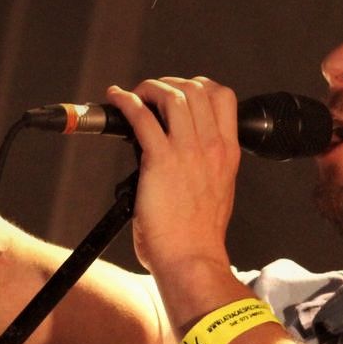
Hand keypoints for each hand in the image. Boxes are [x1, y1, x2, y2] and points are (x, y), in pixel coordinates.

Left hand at [107, 76, 239, 282]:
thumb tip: (179, 157)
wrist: (192, 260)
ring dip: (149, 88)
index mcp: (227, 153)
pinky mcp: (160, 161)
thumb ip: (204, 169)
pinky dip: (125, 102)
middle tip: (151, 94)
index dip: (198, 86)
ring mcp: (188, 152)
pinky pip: (141, 117)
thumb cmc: (197, 238)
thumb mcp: (216, 193)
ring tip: (133, 96)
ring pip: (172, 95)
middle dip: (170, 83)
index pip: (223, 97)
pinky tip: (116, 100)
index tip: (179, 93)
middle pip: (197, 88)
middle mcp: (211, 147)